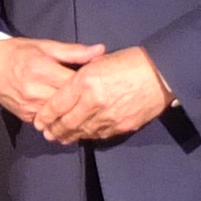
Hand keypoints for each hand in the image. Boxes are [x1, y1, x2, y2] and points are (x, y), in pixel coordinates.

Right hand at [0, 37, 105, 130]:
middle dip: (85, 102)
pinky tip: (72, 116)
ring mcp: (29, 106)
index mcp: (41, 69)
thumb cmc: (18, 53)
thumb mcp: (45, 46)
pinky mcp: (26, 117)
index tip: (103, 84)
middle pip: (68, 102)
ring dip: (74, 114)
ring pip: (60, 116)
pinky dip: (61, 119)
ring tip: (89, 110)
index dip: (90, 85)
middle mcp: (35, 90)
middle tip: (102, 100)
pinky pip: (49, 121)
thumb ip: (73, 52)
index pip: (73, 83)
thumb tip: (101, 51)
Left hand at [39, 47, 173, 145]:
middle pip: (67, 122)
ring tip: (61, 138)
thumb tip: (63, 90)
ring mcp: (109, 116)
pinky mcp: (122, 126)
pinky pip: (100, 134)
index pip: (58, 105)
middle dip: (54, 130)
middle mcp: (94, 101)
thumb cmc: (129, 62)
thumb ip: (79, 77)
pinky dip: (89, 135)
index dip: (46, 116)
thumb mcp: (98, 62)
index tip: (39, 121)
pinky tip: (83, 135)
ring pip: (83, 132)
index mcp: (85, 82)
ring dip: (70, 136)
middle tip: (46, 134)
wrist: (162, 73)